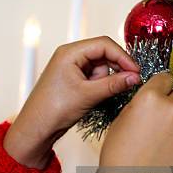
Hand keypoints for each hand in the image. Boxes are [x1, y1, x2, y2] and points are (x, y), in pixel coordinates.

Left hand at [4, 36, 140, 168]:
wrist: (36, 128)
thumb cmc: (54, 109)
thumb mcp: (88, 95)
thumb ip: (114, 84)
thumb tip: (135, 77)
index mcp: (70, 52)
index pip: (104, 44)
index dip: (122, 56)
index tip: (135, 71)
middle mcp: (69, 56)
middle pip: (103, 53)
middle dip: (115, 69)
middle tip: (128, 83)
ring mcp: (71, 67)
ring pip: (100, 67)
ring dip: (106, 80)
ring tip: (98, 96)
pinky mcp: (73, 79)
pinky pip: (93, 77)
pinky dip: (100, 85)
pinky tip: (96, 97)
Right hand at [99, 72, 172, 167]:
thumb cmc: (119, 153)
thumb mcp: (121, 119)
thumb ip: (140, 103)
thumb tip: (152, 98)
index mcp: (150, 97)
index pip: (166, 78)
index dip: (162, 86)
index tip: (161, 93)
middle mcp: (171, 108)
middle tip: (161, 121)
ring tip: (163, 142)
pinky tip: (171, 152)